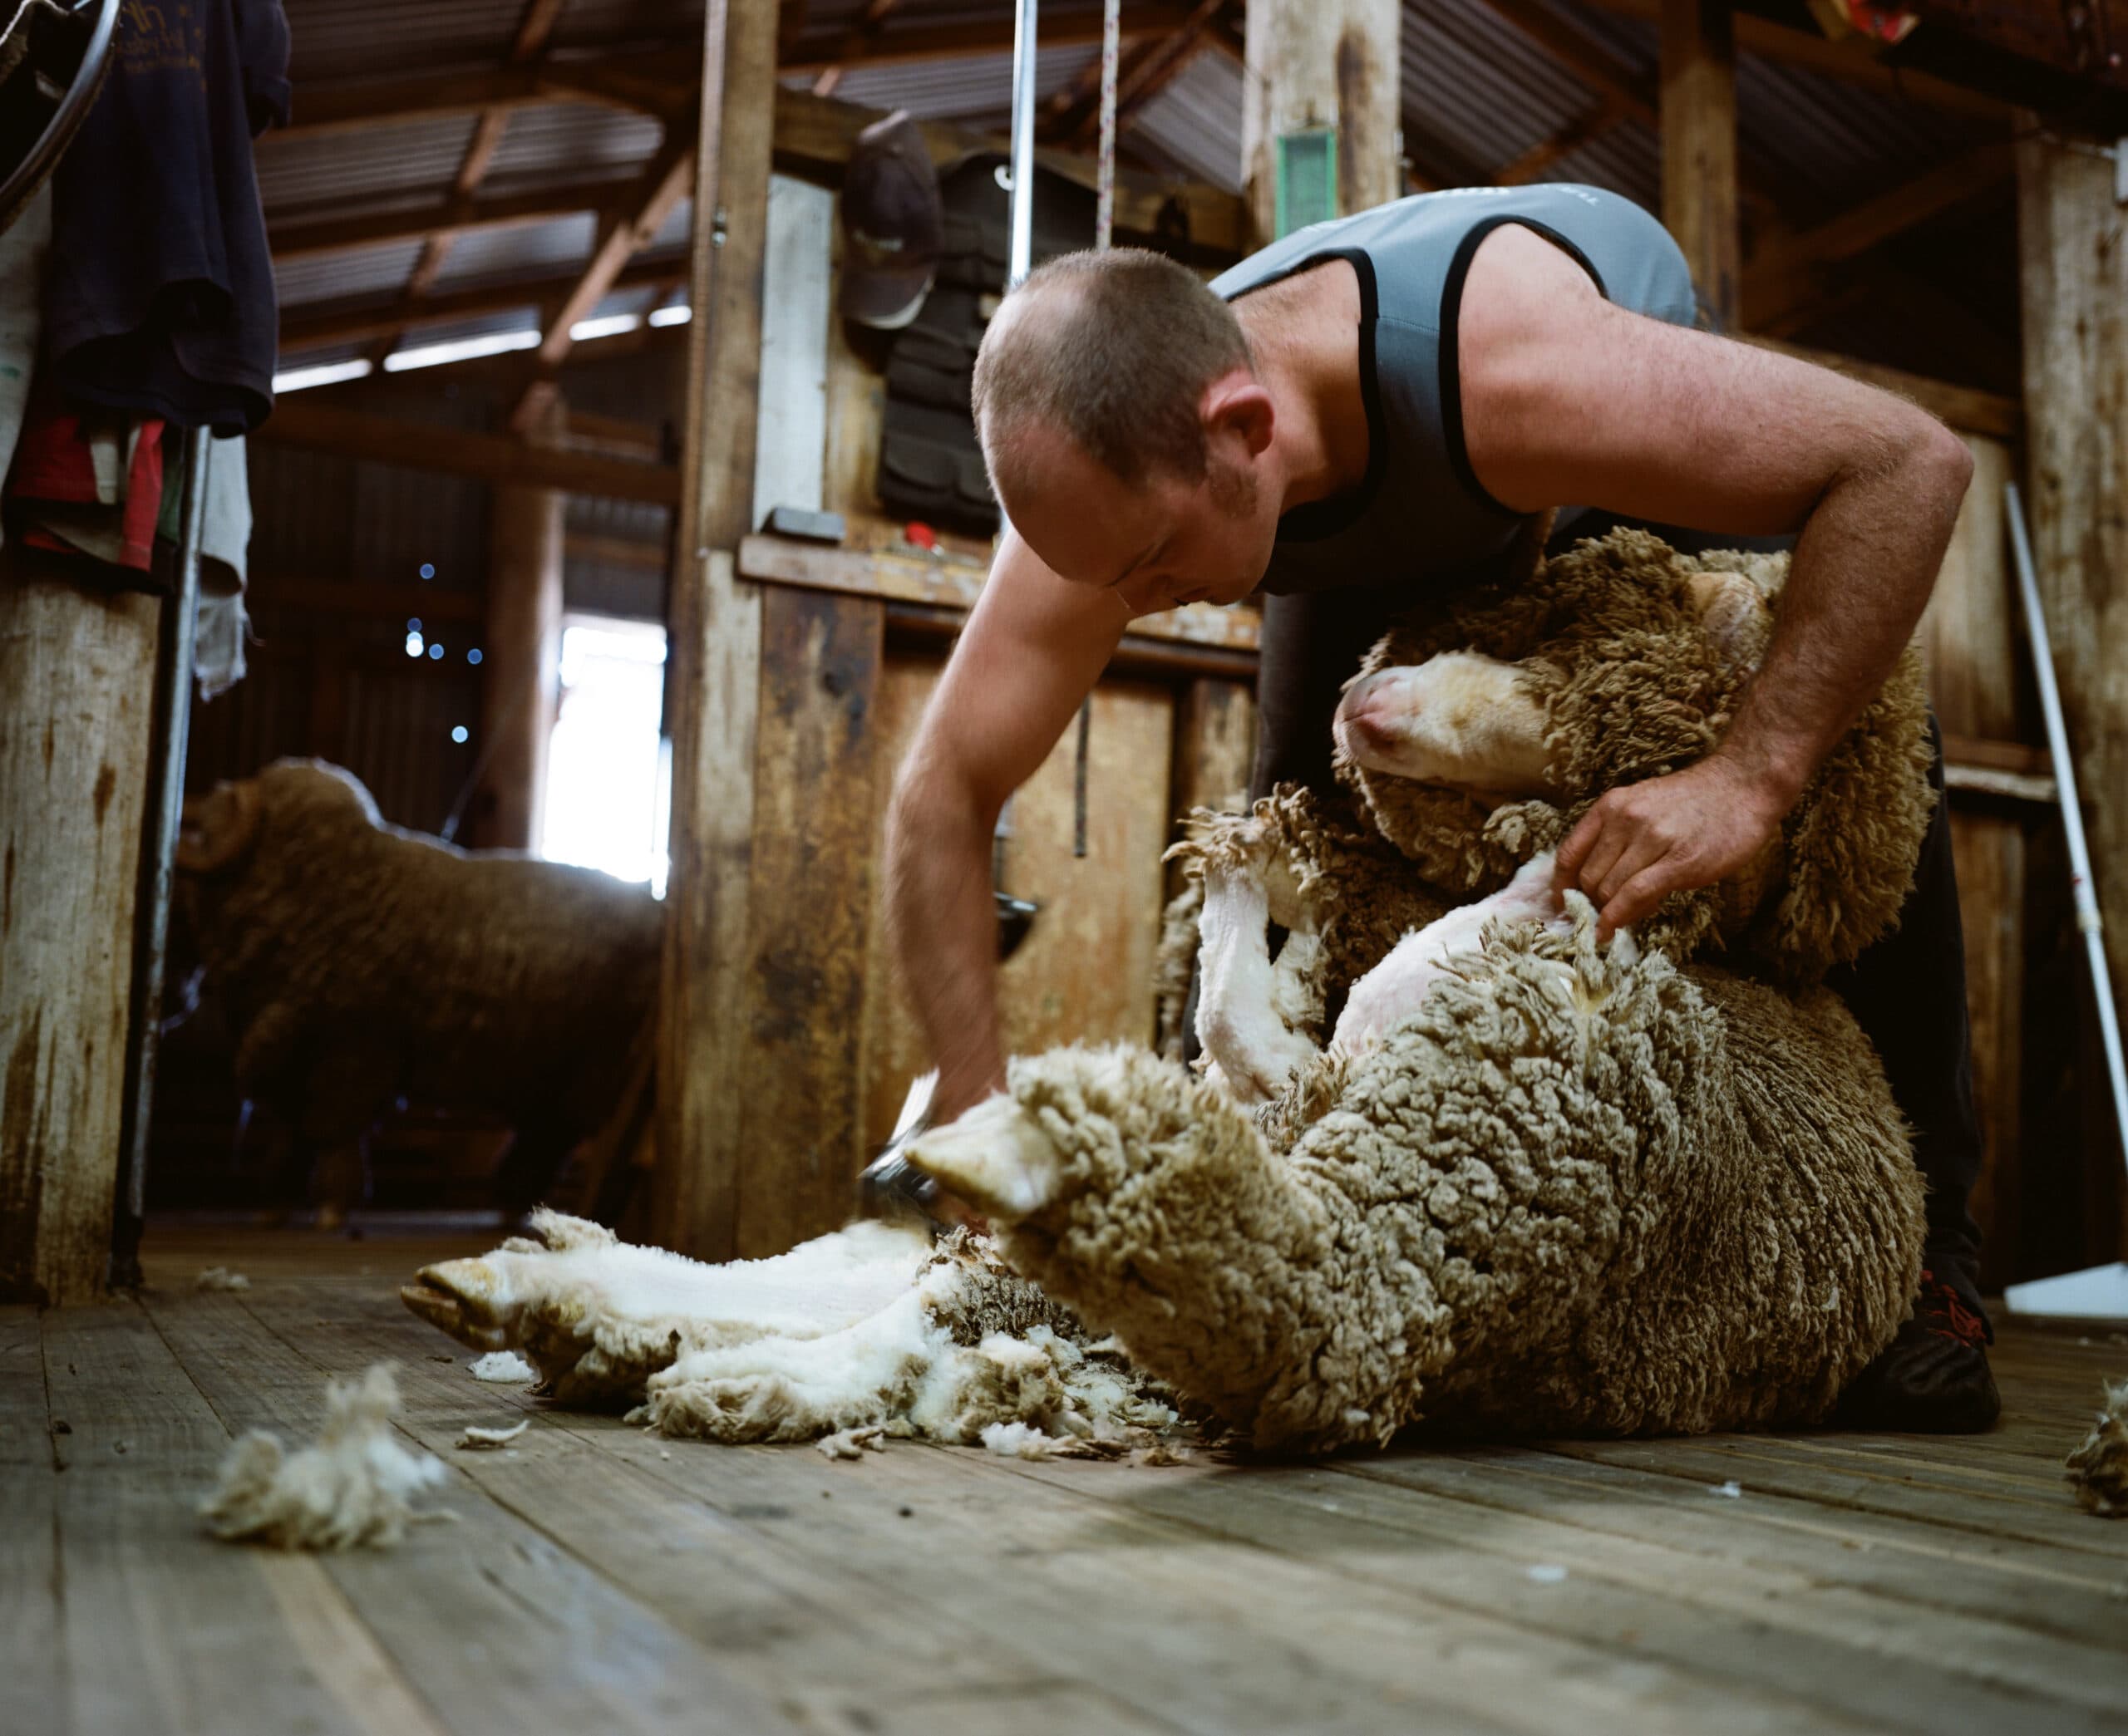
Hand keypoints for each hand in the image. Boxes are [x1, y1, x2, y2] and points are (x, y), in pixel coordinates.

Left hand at [1553, 755, 1787, 940]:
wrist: (1742, 785)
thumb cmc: (1694, 801)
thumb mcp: (1642, 806)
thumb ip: (1616, 839)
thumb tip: (1595, 886)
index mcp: (1610, 806)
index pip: (1568, 854)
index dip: (1560, 887)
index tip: (1561, 906)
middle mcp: (1625, 820)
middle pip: (1587, 878)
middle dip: (1590, 904)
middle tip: (1603, 916)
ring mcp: (1651, 840)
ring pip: (1608, 890)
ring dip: (1609, 912)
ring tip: (1625, 917)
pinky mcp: (1679, 862)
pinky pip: (1633, 895)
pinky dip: (1616, 919)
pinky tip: (1610, 931)